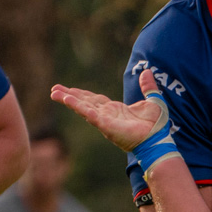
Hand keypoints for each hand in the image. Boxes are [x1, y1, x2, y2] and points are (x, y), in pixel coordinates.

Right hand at [51, 69, 167, 151]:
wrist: (158, 140)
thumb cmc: (156, 125)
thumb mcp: (153, 101)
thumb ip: (148, 87)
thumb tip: (147, 71)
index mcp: (115, 110)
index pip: (94, 99)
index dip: (82, 94)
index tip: (69, 89)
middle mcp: (107, 115)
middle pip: (84, 102)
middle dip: (69, 96)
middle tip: (54, 89)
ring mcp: (105, 120)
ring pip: (82, 107)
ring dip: (68, 100)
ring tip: (53, 93)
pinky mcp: (105, 125)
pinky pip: (89, 114)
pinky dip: (78, 107)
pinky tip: (67, 100)